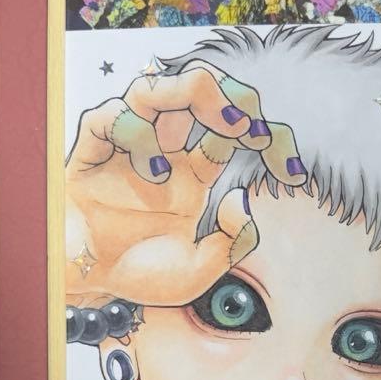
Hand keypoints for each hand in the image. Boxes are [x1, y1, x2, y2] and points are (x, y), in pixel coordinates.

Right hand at [65, 60, 306, 306]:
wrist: (93, 287)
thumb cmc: (145, 272)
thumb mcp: (203, 269)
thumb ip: (232, 242)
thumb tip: (241, 200)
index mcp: (196, 172)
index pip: (234, 133)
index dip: (264, 138)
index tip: (288, 164)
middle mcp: (165, 151)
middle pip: (197, 97)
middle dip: (230, 97)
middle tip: (250, 120)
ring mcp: (129, 150)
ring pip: (153, 93)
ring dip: (189, 95)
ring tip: (219, 119)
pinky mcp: (92, 155)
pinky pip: (107, 119)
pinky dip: (134, 132)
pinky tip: (157, 170)